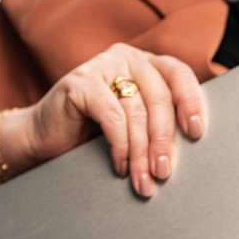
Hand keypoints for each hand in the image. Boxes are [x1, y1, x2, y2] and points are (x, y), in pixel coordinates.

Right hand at [13, 43, 206, 197]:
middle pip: (159, 98)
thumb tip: (193, 141)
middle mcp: (125, 58)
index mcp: (144, 63)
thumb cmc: (92, 134)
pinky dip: (120, 147)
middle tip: (163, 172)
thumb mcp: (133, 122)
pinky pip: (113, 118)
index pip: (178, 73)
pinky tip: (120, 167)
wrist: (41, 138)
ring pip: (136, 113)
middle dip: (163, 141)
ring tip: (143, 181)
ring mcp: (101, 66)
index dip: (191, 101)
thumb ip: (157, 119)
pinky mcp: (80, 82)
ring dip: (141, 153)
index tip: (196, 132)